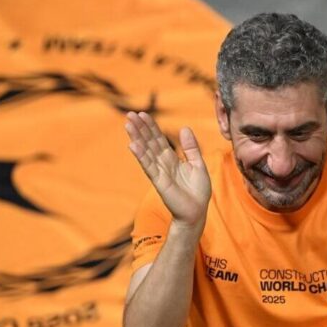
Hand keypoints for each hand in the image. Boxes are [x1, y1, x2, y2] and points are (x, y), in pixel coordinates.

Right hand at [126, 111, 210, 227]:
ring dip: (137, 138)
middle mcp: (163, 164)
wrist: (197, 211)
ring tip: (128, 125)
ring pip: (147, 152)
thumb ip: (191, 147)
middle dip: (140, 129)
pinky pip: (149, 166)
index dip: (151, 127)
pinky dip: (141, 156)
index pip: (159, 139)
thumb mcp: (198, 164)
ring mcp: (160, 172)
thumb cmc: (198, 191)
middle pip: (150, 142)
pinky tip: (133, 145)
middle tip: (130, 114)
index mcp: (172, 159)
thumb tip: (185, 128)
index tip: (142, 114)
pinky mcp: (159, 182)